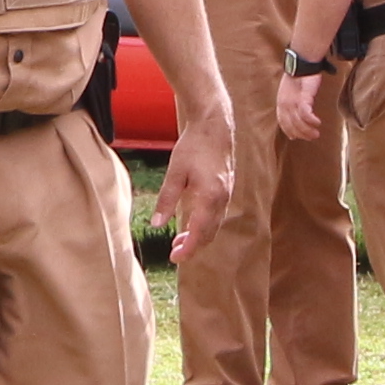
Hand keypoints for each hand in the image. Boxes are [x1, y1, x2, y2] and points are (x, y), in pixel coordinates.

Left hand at [151, 125, 235, 260]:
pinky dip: (205, 224)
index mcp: (210, 197)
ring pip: (215, 225)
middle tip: (174, 252)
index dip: (188, 249)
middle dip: (193, 246)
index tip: (175, 259)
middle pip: (210, 234)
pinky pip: (218, 215)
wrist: (215, 126)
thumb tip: (156, 224)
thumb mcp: (175, 173)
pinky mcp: (227, 189)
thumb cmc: (194, 146)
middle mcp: (222, 199)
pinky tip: (192, 222)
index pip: (199, 233)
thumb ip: (166, 200)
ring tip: (179, 240)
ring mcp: (227, 194)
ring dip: (199, 236)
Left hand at [271, 69, 328, 142]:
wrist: (302, 63)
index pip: (282, 121)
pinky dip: (311, 120)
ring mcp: (293, 102)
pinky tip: (317, 123)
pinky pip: (305, 114)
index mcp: (281, 102)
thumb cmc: (299, 76)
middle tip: (312, 137)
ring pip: (299, 122)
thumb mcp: (292, 91)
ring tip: (316, 134)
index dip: (288, 130)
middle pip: (291, 125)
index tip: (294, 137)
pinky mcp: (303, 98)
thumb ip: (292, 102)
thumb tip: (298, 111)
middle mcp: (285, 104)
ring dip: (308, 130)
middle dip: (301, 134)